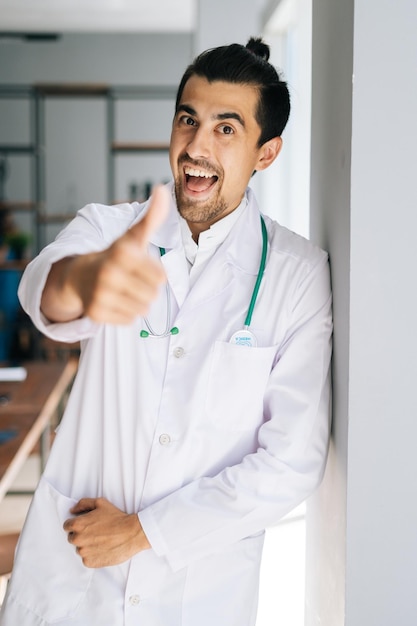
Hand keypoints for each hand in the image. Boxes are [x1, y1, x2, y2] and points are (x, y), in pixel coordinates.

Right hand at [41, 184, 169, 323]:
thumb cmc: (115, 256)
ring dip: (137, 302)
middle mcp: (109, 273)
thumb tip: (162, 189)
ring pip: (142, 309)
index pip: (161, 277)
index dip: (153, 272)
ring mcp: (101, 295)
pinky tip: (114, 301)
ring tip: (123, 290)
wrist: (80, 275)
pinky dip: (126, 313)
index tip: (138, 266)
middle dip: (146, 288)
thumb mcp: (133, 236)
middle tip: (130, 280)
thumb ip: (152, 216)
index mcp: (123, 253)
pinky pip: (129, 320)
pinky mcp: (96, 314)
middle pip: (153, 295)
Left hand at [63, 497, 150, 567]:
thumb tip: (72, 510)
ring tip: (100, 540)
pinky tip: (102, 548)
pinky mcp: (90, 562)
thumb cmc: (117, 517)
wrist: (131, 533)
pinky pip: (86, 559)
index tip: (86, 525)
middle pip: (72, 538)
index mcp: (78, 524)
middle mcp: (78, 539)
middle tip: (95, 532)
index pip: (67, 526)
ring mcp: (84, 552)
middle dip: (81, 535)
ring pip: (79, 549)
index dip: (76, 524)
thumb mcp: (100, 503)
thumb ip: (83, 504)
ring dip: (86, 545)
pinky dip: (92, 555)